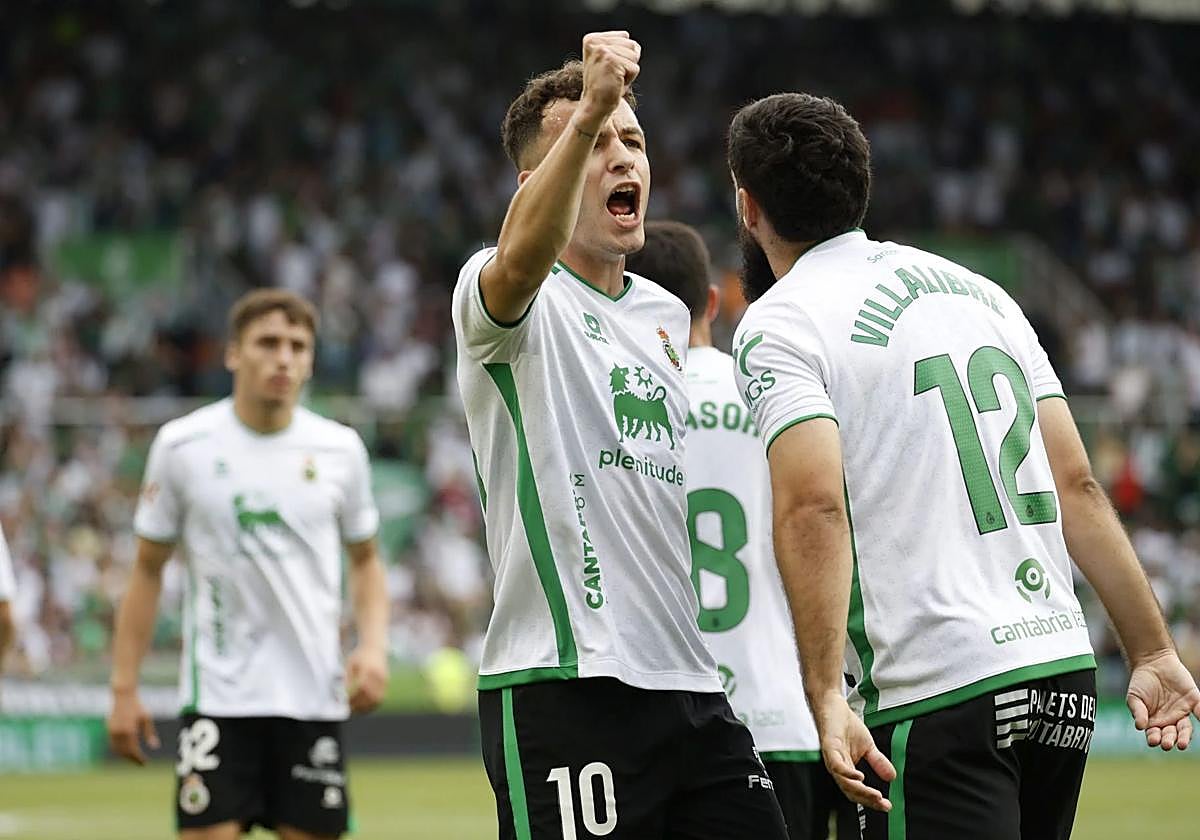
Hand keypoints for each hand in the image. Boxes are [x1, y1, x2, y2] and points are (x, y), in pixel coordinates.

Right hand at [107, 688, 158, 764]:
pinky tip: (126, 750)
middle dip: (132, 759)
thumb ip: (150, 733)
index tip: (145, 763)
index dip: (139, 758)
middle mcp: (119, 733)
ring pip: (117, 750)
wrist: (123, 696)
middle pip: (124, 753)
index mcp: (129, 731)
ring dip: (125, 756)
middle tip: (141, 763)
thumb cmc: (138, 706)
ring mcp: (112, 732)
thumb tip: (155, 747)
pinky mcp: (108, 730)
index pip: (133, 750)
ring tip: (134, 758)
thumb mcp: (146, 719)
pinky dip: (119, 750)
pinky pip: (113, 744)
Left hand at [346, 646, 388, 713]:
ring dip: (367, 707)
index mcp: (369, 669)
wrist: (375, 648)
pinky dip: (372, 705)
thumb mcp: (350, 664)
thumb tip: (344, 694)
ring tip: (356, 710)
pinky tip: (363, 708)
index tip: (345, 701)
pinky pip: (380, 698)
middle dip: (360, 704)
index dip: (354, 696)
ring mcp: (384, 680)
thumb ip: (348, 679)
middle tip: (349, 708)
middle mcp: (378, 675)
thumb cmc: (360, 656)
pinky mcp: (386, 684)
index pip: (361, 687)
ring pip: (377, 699)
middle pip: (370, 695)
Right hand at [577, 31, 640, 130]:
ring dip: (628, 71)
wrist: (594, 106)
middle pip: (632, 44)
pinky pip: (635, 68)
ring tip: (614, 79)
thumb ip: (618, 47)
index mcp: (592, 39)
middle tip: (612, 75)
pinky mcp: (611, 61)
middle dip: (628, 62)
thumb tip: (637, 47)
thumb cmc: (604, 86)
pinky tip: (615, 84)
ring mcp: (602, 50)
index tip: (609, 68)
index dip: (623, 55)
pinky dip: (629, 79)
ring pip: (634, 55)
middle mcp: (595, 42)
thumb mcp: (608, 60)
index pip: (625, 37)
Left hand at [813, 694, 894, 811]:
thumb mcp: (867, 746)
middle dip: (868, 800)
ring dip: (861, 791)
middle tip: (883, 805)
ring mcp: (832, 758)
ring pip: (844, 782)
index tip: (886, 806)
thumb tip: (892, 777)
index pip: (858, 791)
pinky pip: (837, 765)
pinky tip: (860, 777)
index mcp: (846, 769)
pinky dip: (848, 774)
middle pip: (851, 791)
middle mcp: (837, 767)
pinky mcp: (829, 747)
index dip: (871, 800)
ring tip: (875, 796)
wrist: (831, 704)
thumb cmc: (844, 724)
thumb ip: (878, 762)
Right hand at [1126, 650, 1199, 749]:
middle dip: (1170, 741)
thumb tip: (1140, 726)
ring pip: (1186, 728)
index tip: (1153, 740)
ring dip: (1184, 737)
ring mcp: (1182, 711)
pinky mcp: (1194, 701)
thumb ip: (1137, 711)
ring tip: (1181, 744)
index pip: (1155, 734)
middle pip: (1172, 735)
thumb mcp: (1134, 697)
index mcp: (1154, 721)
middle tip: (1168, 744)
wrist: (1153, 661)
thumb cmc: (1140, 681)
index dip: (1154, 738)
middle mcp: (1170, 720)